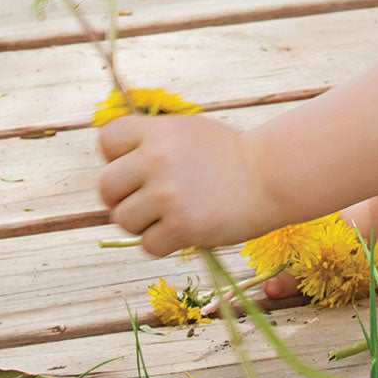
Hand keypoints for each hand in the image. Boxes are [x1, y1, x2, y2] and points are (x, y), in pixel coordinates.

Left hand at [97, 113, 273, 255]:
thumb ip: (153, 142)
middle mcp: (158, 158)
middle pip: (105, 186)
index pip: (107, 139)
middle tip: (150, 200)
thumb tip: (115, 163)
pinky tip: (188, 228)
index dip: (115, 157)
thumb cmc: (230, 156)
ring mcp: (168, 193)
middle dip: (122, 197)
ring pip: (123, 220)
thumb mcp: (190, 132)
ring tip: (173, 214)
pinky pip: (147, 245)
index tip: (137, 167)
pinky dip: (164, 243)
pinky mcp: (182, 225)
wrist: (272, 176)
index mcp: (160, 131)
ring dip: (143, 224)